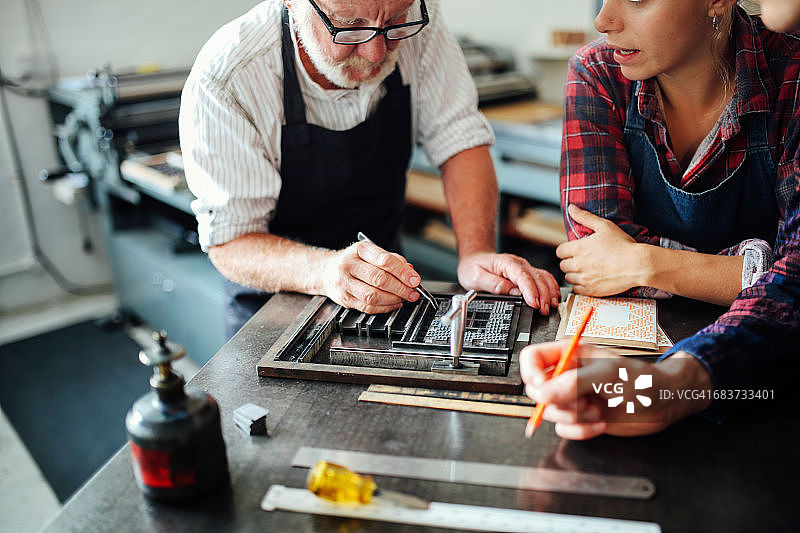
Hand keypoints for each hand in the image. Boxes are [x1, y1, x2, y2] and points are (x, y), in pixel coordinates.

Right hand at [320, 241, 420, 313]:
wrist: (325, 271)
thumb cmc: (353, 261)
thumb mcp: (371, 253)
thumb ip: (392, 260)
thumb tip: (410, 272)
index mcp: (359, 250)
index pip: (384, 260)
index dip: (402, 272)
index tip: (415, 280)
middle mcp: (349, 265)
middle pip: (380, 279)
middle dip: (401, 288)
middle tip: (413, 292)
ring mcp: (344, 283)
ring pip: (373, 296)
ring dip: (393, 299)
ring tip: (404, 298)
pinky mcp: (344, 299)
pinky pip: (368, 307)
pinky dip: (384, 307)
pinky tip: (393, 303)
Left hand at [457, 252, 559, 314]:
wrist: (474, 258)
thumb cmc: (473, 267)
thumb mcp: (476, 277)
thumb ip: (494, 284)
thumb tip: (512, 292)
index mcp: (506, 263)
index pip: (523, 277)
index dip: (531, 291)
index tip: (535, 304)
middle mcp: (519, 264)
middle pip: (537, 278)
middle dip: (543, 296)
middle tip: (544, 311)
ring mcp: (525, 268)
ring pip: (544, 278)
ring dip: (550, 293)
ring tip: (551, 307)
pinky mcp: (528, 273)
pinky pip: (544, 278)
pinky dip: (551, 288)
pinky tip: (553, 298)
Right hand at [520, 342, 712, 439]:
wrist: (663, 404)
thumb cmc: (642, 379)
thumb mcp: (606, 375)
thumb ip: (571, 383)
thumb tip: (542, 393)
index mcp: (569, 356)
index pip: (532, 359)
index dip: (530, 373)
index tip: (542, 386)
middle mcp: (567, 377)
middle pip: (537, 390)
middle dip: (558, 400)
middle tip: (580, 399)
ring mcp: (573, 399)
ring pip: (551, 413)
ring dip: (575, 416)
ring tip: (597, 408)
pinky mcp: (581, 419)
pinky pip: (565, 430)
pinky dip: (582, 430)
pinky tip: (601, 421)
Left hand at [556, 205, 642, 295]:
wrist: (638, 264)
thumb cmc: (623, 245)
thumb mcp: (604, 226)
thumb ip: (585, 217)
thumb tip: (571, 208)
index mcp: (579, 248)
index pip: (559, 251)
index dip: (566, 250)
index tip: (573, 250)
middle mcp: (578, 264)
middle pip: (562, 265)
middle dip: (570, 262)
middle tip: (581, 260)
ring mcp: (584, 279)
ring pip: (568, 278)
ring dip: (574, 274)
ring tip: (586, 270)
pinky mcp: (591, 291)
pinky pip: (576, 290)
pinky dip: (580, 286)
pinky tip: (589, 280)